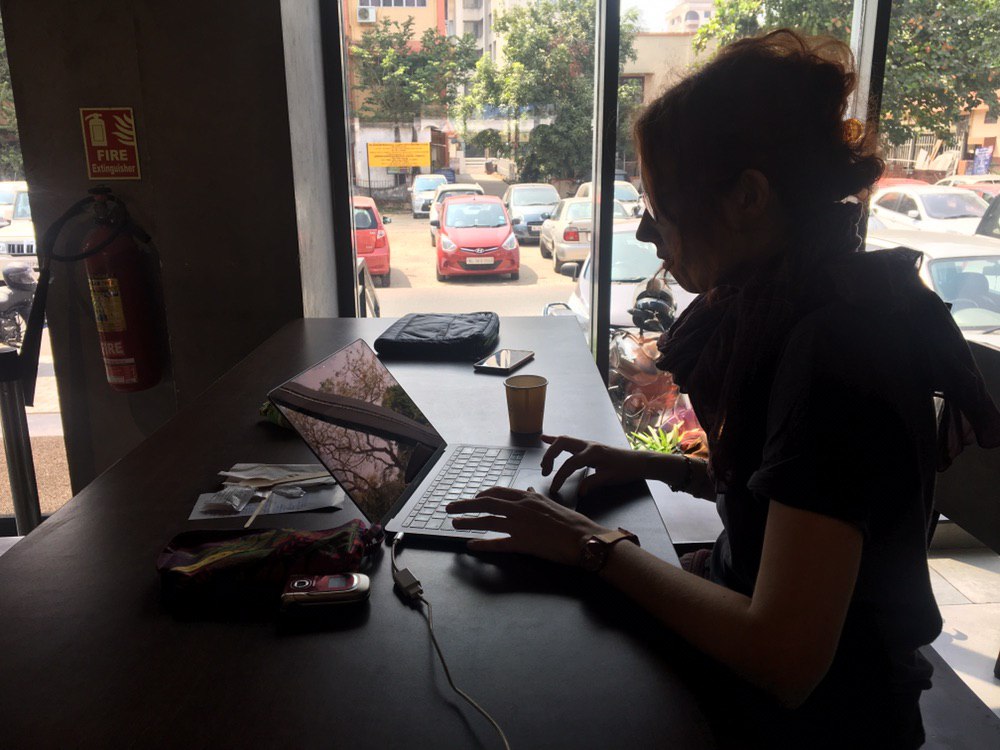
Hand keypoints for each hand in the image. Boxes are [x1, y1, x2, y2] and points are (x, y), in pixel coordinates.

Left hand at [446, 486, 609, 564]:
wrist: (583, 537)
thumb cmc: (571, 522)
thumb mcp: (551, 503)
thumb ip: (535, 498)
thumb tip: (526, 491)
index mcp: (528, 498)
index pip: (498, 492)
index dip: (482, 494)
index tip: (472, 498)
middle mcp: (521, 508)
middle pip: (486, 503)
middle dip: (465, 505)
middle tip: (450, 508)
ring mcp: (520, 525)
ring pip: (487, 521)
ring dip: (468, 522)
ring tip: (455, 524)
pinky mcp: (523, 543)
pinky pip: (497, 543)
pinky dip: (482, 544)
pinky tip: (471, 545)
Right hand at [541, 434, 648, 495]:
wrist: (638, 462)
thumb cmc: (626, 470)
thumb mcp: (610, 478)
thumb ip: (593, 483)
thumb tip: (579, 492)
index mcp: (593, 453)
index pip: (570, 464)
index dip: (560, 476)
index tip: (554, 488)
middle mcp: (588, 445)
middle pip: (562, 444)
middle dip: (550, 456)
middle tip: (545, 472)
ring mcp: (587, 444)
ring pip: (564, 441)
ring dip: (552, 450)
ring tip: (544, 464)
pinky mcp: (587, 447)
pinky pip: (569, 442)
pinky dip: (556, 441)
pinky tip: (545, 439)